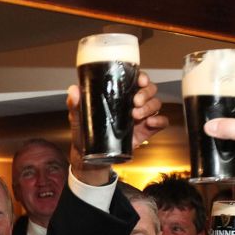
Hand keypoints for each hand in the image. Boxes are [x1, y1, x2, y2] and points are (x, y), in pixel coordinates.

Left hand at [66, 72, 167, 186]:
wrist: (91, 157)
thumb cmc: (86, 133)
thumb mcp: (79, 118)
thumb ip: (75, 105)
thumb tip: (73, 90)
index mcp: (120, 95)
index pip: (136, 80)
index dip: (142, 77)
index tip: (140, 80)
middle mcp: (134, 103)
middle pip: (150, 90)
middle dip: (146, 93)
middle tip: (135, 101)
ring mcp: (141, 117)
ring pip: (156, 104)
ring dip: (149, 107)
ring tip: (136, 115)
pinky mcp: (146, 131)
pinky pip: (161, 123)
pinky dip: (160, 121)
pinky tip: (151, 123)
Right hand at [203, 100, 234, 198]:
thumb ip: (233, 128)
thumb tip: (210, 126)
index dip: (223, 108)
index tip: (205, 112)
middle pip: (231, 125)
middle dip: (218, 129)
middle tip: (199, 130)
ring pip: (231, 143)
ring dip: (220, 146)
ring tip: (201, 144)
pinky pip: (233, 159)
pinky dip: (225, 161)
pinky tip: (212, 161)